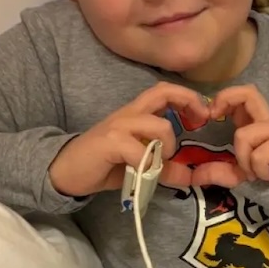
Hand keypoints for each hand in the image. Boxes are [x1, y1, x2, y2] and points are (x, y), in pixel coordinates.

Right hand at [48, 82, 208, 196]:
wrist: (65, 171)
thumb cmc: (103, 164)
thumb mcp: (139, 165)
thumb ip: (163, 167)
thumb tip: (190, 177)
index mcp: (137, 113)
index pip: (165, 90)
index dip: (188, 97)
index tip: (203, 116)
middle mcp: (129, 113)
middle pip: (162, 91)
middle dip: (188, 102)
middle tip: (198, 123)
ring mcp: (119, 126)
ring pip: (159, 125)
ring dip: (168, 145)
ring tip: (161, 160)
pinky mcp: (109, 143)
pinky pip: (139, 150)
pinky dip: (148, 164)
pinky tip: (142, 173)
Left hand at [195, 85, 268, 187]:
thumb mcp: (240, 176)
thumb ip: (220, 173)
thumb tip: (196, 175)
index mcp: (256, 125)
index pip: (244, 96)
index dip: (225, 97)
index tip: (211, 114)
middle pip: (249, 93)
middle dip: (226, 98)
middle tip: (213, 116)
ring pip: (243, 134)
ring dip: (243, 159)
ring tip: (255, 174)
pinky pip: (258, 155)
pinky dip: (258, 170)